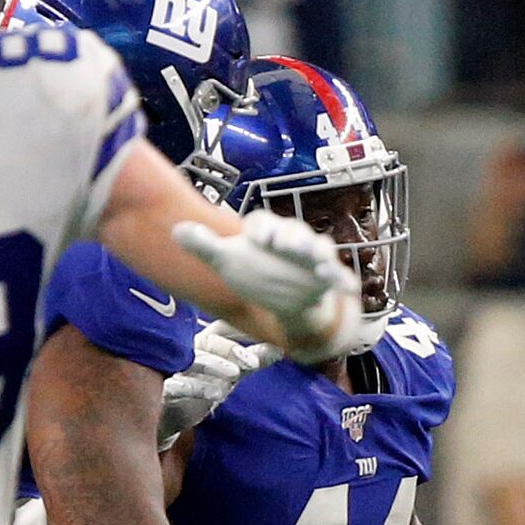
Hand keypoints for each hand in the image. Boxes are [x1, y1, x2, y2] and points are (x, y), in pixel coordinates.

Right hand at [157, 322, 272, 447]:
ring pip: (196, 359)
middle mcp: (190, 348)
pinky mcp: (166, 388)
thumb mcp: (230, 376)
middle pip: (211, 339)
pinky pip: (180, 384)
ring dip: (216, 365)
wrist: (169, 417)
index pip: (225, 325)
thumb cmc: (201, 388)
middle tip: (254, 362)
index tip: (267, 332)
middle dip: (232, 349)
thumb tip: (281, 348)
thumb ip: (251, 362)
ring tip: (235, 374)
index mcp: (206, 341)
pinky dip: (199, 387)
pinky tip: (217, 393)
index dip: (244, 326)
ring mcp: (176, 367)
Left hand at [176, 209, 374, 361]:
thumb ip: (205, 246)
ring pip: (318, 249)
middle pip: (294, 232)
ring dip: (319, 254)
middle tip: (286, 244)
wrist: (284, 300)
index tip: (257, 238)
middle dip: (292, 237)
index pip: (262, 225)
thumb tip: (176, 230)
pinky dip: (343, 280)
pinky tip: (348, 287)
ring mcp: (311, 258)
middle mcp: (291, 240)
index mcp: (266, 233)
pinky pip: (339, 276)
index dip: (261, 229)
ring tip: (318, 262)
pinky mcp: (327, 277)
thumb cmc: (256, 273)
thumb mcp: (227, 262)